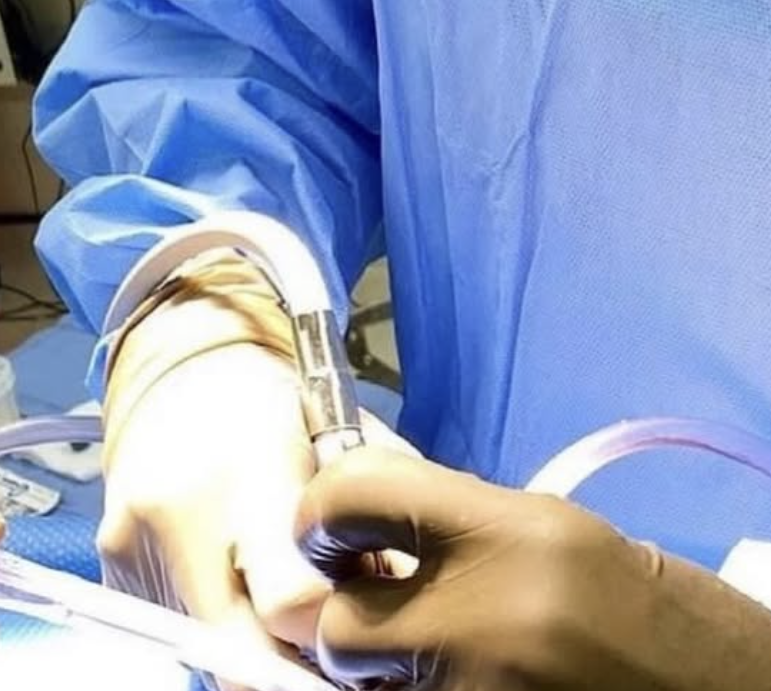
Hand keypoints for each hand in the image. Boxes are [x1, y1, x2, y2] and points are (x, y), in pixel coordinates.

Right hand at [100, 341, 405, 690]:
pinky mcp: (114, 567)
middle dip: (292, 657)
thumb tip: (401, 596)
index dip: (331, 627)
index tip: (357, 622)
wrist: (184, 367)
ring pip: (209, 649)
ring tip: (287, 593)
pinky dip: (218, 621)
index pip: (292, 600)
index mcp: (253, 468)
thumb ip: (373, 512)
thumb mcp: (342, 436)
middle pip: (242, 651)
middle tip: (330, 642)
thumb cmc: (276, 402)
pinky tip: (242, 581)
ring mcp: (137, 546)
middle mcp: (182, 514)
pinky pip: (178, 628)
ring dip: (255, 641)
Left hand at [296, 448, 770, 690]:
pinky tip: (476, 682)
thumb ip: (466, 523)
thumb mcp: (559, 532)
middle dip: (353, 624)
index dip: (326, 513)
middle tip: (384, 616)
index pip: (358, 496)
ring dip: (387, 679)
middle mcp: (485, 614)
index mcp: (511, 530)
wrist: (732, 690)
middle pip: (342, 625)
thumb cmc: (651, 603)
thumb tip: (372, 518)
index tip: (335, 529)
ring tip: (446, 656)